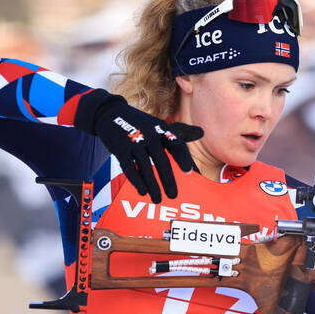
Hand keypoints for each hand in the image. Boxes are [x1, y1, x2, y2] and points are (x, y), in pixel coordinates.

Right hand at [81, 92, 202, 201]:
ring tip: (158, 199)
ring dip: (152, 185)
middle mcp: (149, 135)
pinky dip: (136, 180)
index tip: (189, 172)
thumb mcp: (161, 125)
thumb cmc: (142, 123)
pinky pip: (129, 167)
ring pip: (145, 167)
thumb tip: (202, 133)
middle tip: (174, 195)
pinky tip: (143, 192)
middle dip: (168, 179)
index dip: (183, 158)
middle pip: (161, 160)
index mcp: (162, 130)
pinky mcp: (120, 149)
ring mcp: (134, 142)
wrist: (111, 114)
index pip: (176, 144)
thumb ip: (182, 132)